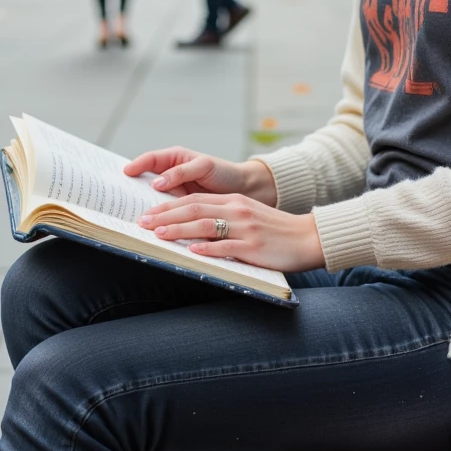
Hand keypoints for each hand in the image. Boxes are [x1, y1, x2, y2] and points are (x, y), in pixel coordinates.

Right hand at [124, 147, 277, 204]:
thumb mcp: (204, 166)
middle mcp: (172, 176)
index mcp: (175, 160)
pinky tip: (154, 227)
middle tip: (120, 199)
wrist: (245, 190)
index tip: (126, 173)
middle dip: (134, 189)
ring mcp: (176, 193)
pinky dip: (160, 219)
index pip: (150, 160)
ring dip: (146, 207)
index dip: (136, 165)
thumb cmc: (225, 172)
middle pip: (147, 181)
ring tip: (134, 217)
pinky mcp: (183, 210)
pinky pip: (167, 213)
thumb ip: (180, 172)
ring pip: (155, 199)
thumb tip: (156, 183)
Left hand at [138, 194, 323, 272]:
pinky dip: (208, 248)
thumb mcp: (248, 216)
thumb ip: (224, 218)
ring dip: (178, 229)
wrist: (308, 238)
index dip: (168, 207)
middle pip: (194, 208)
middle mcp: (237, 210)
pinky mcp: (254, 246)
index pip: (194, 199)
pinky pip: (227, 246)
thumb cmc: (276, 231)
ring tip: (157, 234)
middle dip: (165, 216)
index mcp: (233, 201)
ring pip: (205, 224)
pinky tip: (192, 251)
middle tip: (142, 223)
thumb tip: (193, 230)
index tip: (147, 214)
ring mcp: (245, 228)